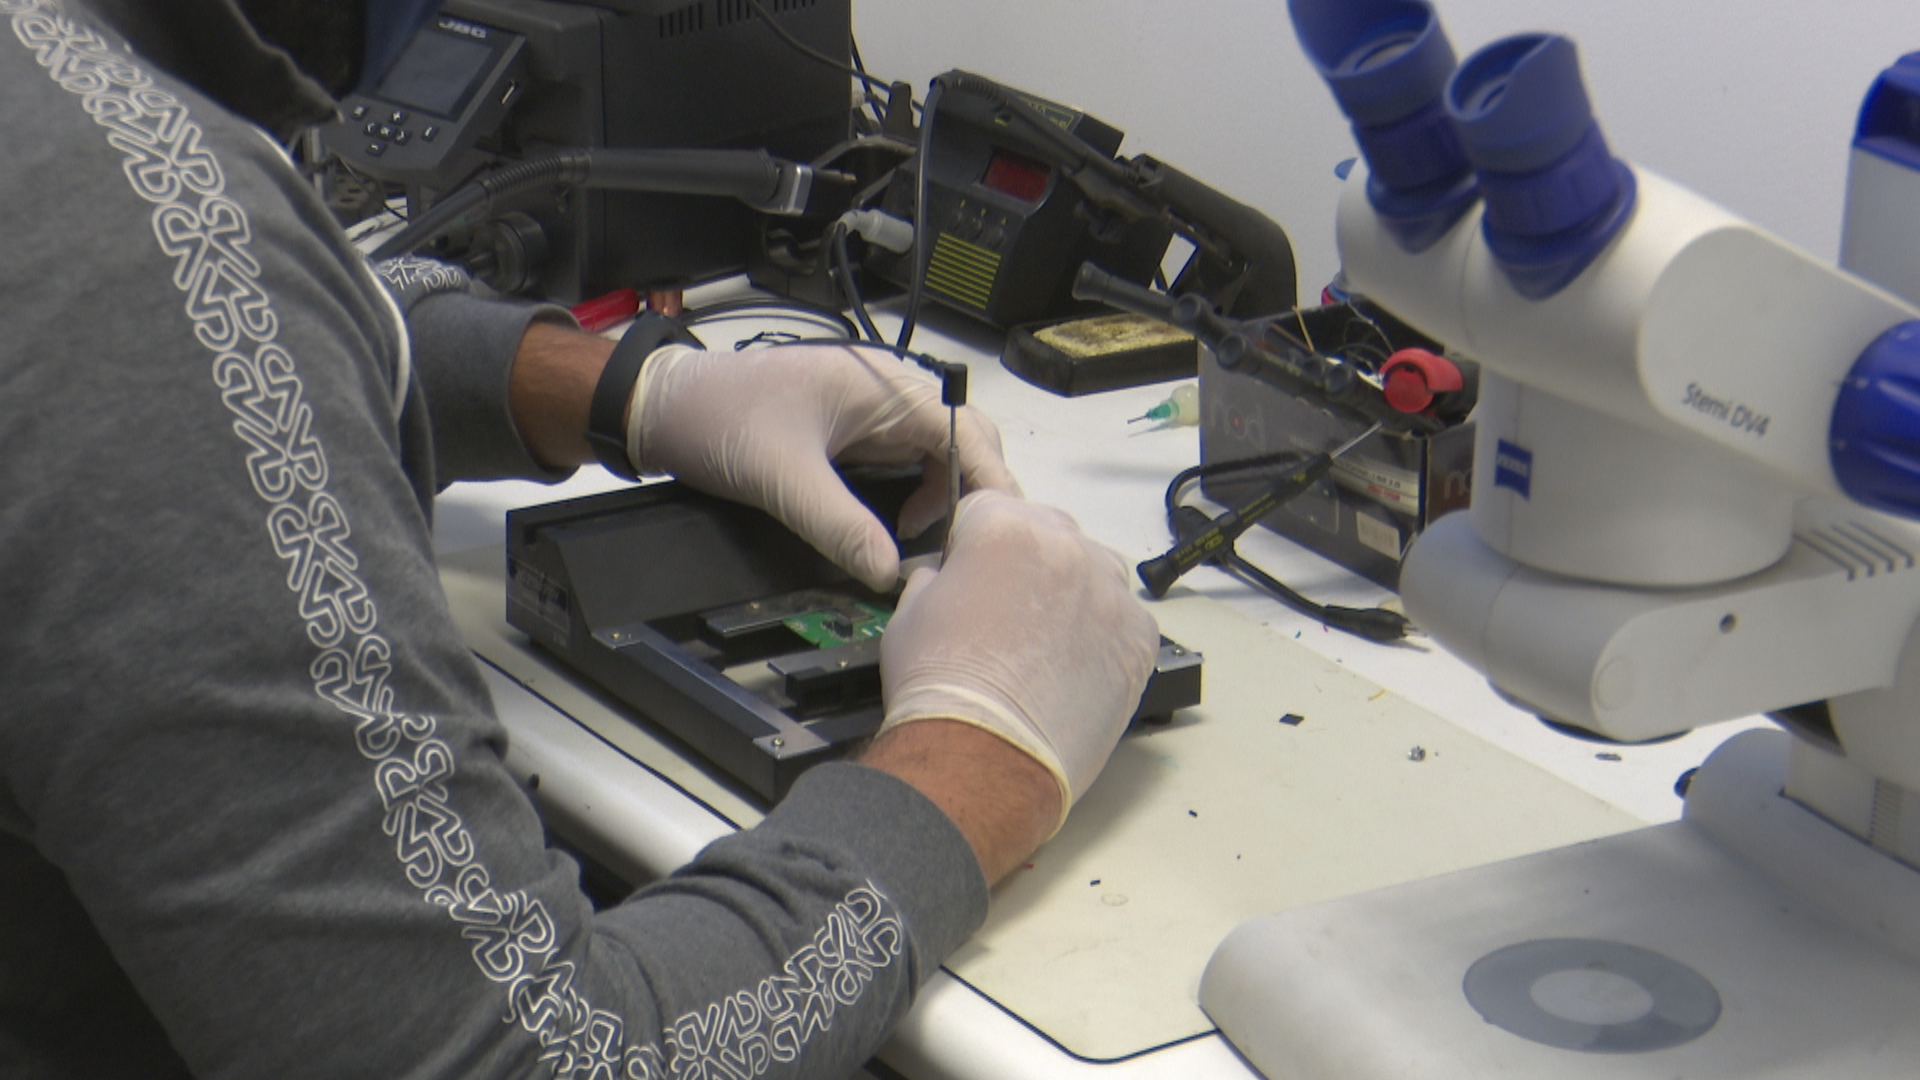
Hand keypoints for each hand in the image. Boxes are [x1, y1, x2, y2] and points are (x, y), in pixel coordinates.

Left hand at [625, 343, 1017, 590]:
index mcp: (881, 385)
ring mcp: (873, 411)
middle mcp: (887, 391)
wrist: (664, 405)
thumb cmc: (719, 418)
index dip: (990, 483)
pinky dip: (914, 498)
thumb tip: (890, 575)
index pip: (965, 431)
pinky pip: (906, 464)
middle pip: (963, 441)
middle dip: (972, 494)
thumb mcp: (782, 477)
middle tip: (969, 552)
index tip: (1002, 534)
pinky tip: (896, 531)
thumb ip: (838, 526)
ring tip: (924, 546)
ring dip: (942, 500)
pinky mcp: (855, 433)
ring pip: (938, 455)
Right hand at [876, 491, 1160, 835]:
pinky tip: (1074, 667)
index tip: (969, 571)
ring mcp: (1110, 593)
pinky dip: (1103, 635)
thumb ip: (934, 578)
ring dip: (1071, 592)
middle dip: (1027, 561)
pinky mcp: (1138, 640)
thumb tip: (947, 578)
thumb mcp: (909, 613)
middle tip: (1006, 613)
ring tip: (1043, 643)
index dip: (972, 542)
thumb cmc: (939, 686)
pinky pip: (1124, 619)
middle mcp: (1067, 546)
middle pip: (1049, 532)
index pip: (989, 507)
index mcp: (1005, 526)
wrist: (982, 755)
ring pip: (1094, 571)